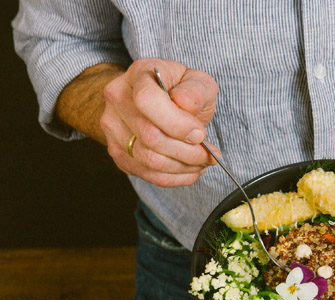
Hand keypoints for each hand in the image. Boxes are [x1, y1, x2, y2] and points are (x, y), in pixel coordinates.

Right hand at [101, 58, 219, 186]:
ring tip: (202, 161)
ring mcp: (113, 128)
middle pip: (150, 136)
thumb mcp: (197, 81)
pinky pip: (148, 175)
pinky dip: (176, 177)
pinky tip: (191, 170)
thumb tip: (186, 104)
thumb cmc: (179, 90)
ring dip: (184, 167)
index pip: (147, 100)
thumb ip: (196, 90)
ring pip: (149, 160)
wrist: (156, 101)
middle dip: (188, 151)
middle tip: (209, 154)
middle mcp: (118, 99)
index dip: (177, 123)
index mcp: (138, 75)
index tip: (200, 134)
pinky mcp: (118, 153)